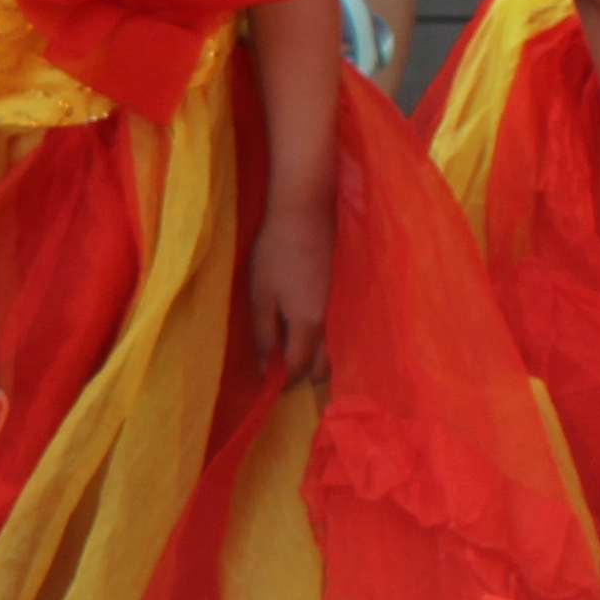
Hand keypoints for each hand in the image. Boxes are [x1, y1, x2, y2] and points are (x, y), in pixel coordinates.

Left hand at [245, 199, 331, 387]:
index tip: (267, 384)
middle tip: (281, 373)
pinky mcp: (338, 295)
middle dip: (305, 376)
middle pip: (324, 366)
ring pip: (333, 350)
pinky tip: (303, 334)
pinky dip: (322, 343)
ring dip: (316, 360)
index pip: (299, 368)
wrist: (306, 216)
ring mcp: (338, 309)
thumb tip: (266, 369)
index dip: (283, 380)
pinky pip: (334, 332)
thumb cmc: (276, 255)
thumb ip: (264, 334)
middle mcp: (330, 324)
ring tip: (291, 355)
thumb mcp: (261, 297)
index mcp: (308, 327)